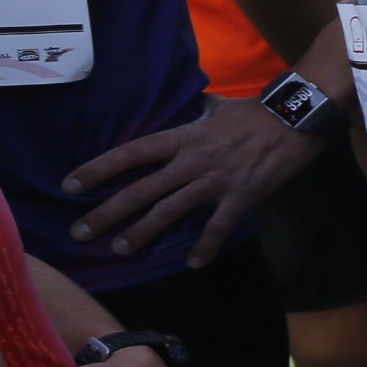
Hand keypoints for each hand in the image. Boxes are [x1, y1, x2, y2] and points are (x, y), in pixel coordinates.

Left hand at [63, 100, 327, 263]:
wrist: (296, 118)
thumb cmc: (256, 111)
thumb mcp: (218, 106)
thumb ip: (197, 111)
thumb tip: (190, 103)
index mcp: (183, 137)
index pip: (131, 154)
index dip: (99, 169)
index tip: (70, 185)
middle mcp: (192, 161)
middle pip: (141, 190)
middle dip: (108, 213)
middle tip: (80, 233)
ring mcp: (216, 181)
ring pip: (171, 211)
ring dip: (143, 232)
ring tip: (120, 249)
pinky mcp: (242, 195)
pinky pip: (219, 225)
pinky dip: (206, 245)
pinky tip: (194, 263)